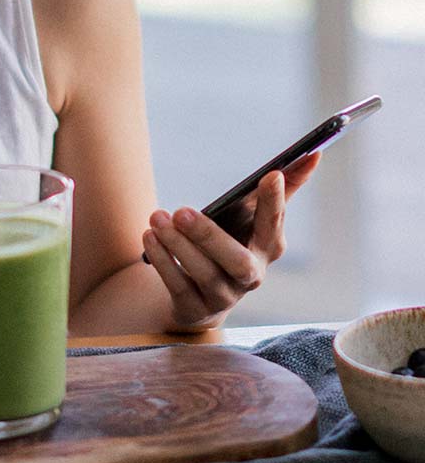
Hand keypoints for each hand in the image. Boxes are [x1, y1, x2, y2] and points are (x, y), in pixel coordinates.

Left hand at [141, 152, 319, 330]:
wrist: (202, 294)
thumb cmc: (232, 242)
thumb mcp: (252, 216)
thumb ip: (280, 189)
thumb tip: (313, 154)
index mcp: (267, 249)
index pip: (274, 228)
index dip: (275, 204)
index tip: (271, 175)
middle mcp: (250, 277)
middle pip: (237, 261)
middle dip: (210, 236)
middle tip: (182, 211)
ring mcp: (224, 297)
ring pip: (204, 274)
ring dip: (178, 245)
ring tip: (157, 218)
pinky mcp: (195, 309)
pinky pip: (178, 287)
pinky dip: (163, 262)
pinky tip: (149, 236)